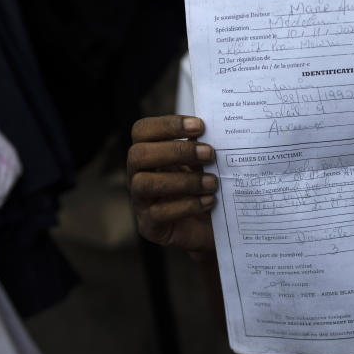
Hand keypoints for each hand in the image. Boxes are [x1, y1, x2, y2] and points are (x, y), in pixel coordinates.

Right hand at [127, 115, 217, 254]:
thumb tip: (215, 130)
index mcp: (149, 154)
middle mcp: (138, 175)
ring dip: (183, 180)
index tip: (200, 126)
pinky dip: (188, 205)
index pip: (142, 130)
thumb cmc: (205, 190)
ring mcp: (141, 202)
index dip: (168, 125)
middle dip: (176, 151)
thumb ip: (202, 148)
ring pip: (144, 184)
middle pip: (138, 154)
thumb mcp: (204, 165)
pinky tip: (209, 201)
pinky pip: (159, 213)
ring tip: (213, 182)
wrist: (210, 228)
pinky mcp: (150, 226)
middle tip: (210, 154)